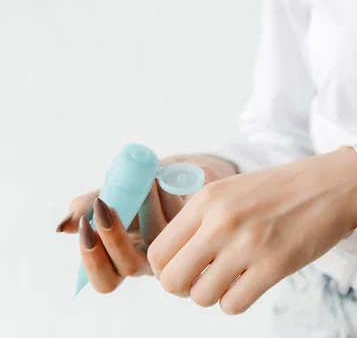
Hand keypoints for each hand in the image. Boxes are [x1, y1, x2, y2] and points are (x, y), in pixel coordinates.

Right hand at [56, 154, 237, 293]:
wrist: (183, 171)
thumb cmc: (143, 189)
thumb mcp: (112, 195)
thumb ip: (87, 209)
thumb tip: (63, 227)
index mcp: (124, 257)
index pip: (105, 280)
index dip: (93, 261)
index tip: (86, 227)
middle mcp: (151, 259)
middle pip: (129, 267)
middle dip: (114, 237)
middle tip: (104, 205)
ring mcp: (175, 246)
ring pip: (156, 237)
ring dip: (143, 205)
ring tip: (142, 178)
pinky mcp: (197, 226)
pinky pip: (179, 215)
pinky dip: (165, 194)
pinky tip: (161, 177)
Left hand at [147, 147, 356, 313]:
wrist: (331, 186)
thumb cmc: (280, 191)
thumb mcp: (231, 190)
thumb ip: (200, 220)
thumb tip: (174, 261)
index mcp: (207, 200)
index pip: (159, 251)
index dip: (166, 269)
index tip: (184, 269)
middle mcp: (222, 221)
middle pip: (173, 280)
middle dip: (184, 288)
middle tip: (203, 279)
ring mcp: (248, 244)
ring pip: (201, 297)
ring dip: (213, 295)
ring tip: (231, 279)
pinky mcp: (274, 265)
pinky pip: (233, 305)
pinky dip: (236, 301)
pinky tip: (249, 284)